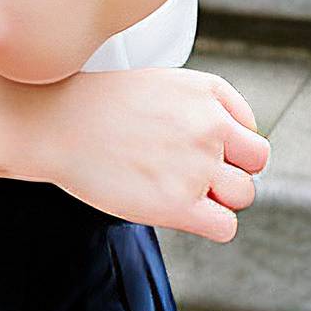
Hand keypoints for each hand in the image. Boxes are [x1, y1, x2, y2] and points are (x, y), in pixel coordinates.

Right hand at [12, 63, 271, 241]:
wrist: (55, 123)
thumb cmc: (98, 105)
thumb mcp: (160, 83)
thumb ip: (200, 107)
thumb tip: (231, 142)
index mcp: (207, 91)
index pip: (250, 129)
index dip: (228, 145)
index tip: (197, 150)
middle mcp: (210, 125)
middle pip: (256, 162)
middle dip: (231, 170)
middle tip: (194, 174)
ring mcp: (197, 165)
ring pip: (244, 195)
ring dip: (218, 198)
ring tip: (178, 189)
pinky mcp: (179, 204)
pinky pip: (226, 226)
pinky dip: (210, 224)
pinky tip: (180, 210)